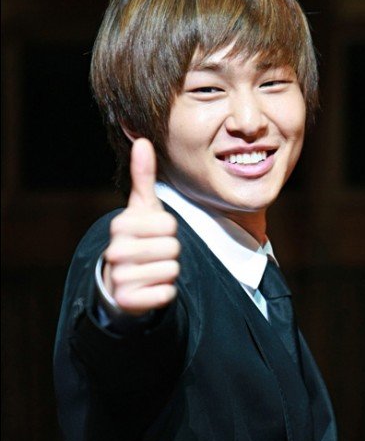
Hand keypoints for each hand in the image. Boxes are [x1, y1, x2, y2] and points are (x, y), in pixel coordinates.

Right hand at [103, 138, 179, 315]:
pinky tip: (151, 288)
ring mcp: (120, 276)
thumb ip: (144, 176)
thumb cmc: (138, 239)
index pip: (169, 224)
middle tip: (154, 255)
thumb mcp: (141, 208)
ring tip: (152, 270)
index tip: (154, 234)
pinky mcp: (128, 300)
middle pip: (173, 248)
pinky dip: (165, 292)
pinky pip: (166, 294)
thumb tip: (142, 140)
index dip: (169, 231)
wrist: (119, 281)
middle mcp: (116, 250)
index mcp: (121, 225)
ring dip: (168, 272)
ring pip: (171, 270)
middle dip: (170, 253)